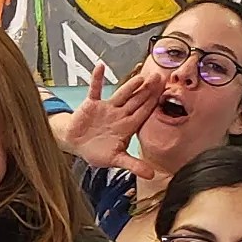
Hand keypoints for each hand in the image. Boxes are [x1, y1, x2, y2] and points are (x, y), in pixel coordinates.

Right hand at [49, 62, 158, 176]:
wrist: (76, 144)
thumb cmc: (97, 151)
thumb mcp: (116, 159)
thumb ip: (133, 165)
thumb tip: (151, 175)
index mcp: (127, 126)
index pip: (144, 112)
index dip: (154, 102)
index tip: (165, 91)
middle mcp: (120, 114)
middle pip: (136, 100)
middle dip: (147, 90)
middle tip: (160, 76)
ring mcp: (107, 108)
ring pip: (121, 94)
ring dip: (129, 86)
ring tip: (140, 77)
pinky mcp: (91, 104)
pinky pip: (95, 89)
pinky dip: (96, 79)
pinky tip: (100, 66)